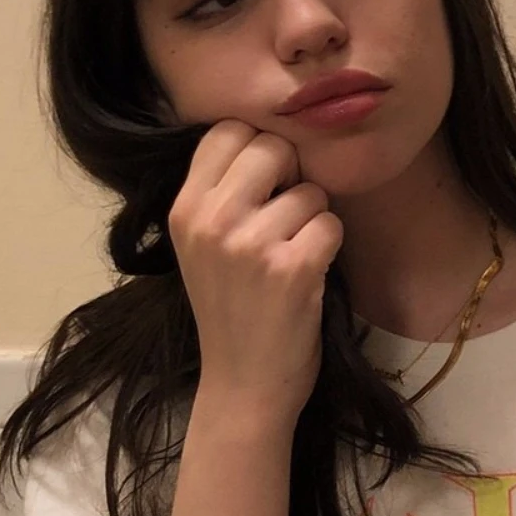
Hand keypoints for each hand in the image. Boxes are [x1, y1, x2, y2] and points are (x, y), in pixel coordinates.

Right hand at [168, 121, 343, 418]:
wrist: (243, 385)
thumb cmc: (230, 310)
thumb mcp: (200, 246)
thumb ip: (221, 192)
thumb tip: (270, 135)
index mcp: (184, 210)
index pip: (226, 130)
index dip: (256, 147)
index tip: (264, 182)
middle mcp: (211, 221)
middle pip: (272, 147)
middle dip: (292, 176)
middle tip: (285, 218)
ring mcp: (250, 245)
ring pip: (310, 191)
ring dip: (313, 219)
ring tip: (291, 255)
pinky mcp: (291, 269)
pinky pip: (331, 224)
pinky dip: (329, 247)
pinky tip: (308, 274)